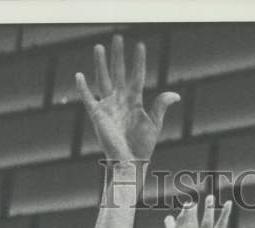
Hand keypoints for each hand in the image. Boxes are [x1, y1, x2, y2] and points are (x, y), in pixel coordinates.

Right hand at [75, 35, 179, 164]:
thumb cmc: (143, 146)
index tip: (140, 45)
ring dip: (100, 64)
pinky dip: (83, 88)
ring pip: (103, 80)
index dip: (138, 62)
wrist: (130, 163)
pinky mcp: (97, 116)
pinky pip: (88, 99)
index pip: (136, 76)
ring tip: (99, 47)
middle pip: (118, 72)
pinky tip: (79, 75)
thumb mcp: (154, 124)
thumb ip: (160, 106)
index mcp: (134, 101)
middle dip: (118, 55)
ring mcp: (108, 106)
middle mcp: (120, 100)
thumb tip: (175, 95)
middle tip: (117, 37)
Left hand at [164, 196, 232, 227]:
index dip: (170, 223)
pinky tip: (228, 204)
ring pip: (207, 220)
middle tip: (191, 203)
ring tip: (210, 197)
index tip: (168, 218)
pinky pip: (221, 223)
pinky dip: (225, 213)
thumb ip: (180, 221)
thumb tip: (186, 207)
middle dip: (191, 212)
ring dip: (209, 209)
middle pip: (191, 221)